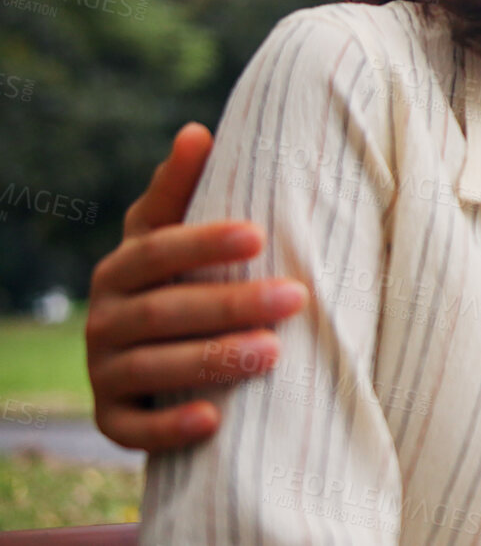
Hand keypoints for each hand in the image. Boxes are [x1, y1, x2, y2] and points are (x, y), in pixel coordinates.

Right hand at [86, 123, 305, 450]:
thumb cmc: (176, 282)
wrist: (145, 360)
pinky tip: (214, 420)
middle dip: (231, 303)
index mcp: (122, 269)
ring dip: (213, 360)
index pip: (157, 249)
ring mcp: (104, 371)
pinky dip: (170, 426)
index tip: (258, 234)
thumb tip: (197, 130)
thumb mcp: (170, 236)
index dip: (203, 242)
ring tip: (273, 353)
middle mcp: (104, 319)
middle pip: (166, 311)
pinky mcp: (111, 419)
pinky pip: (133, 429)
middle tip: (295, 297)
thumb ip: (180, 191)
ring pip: (154, 367)